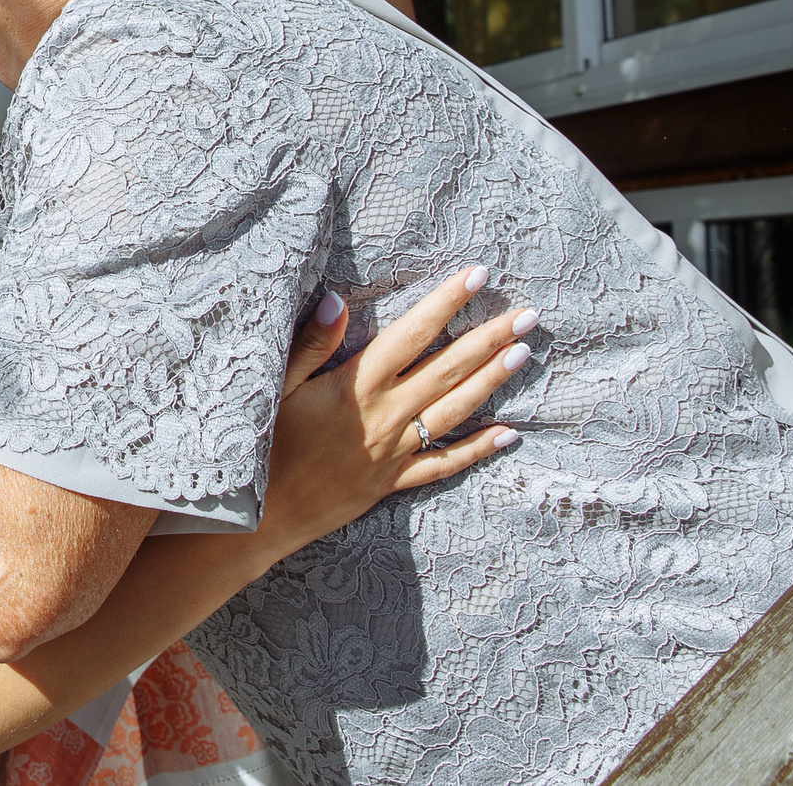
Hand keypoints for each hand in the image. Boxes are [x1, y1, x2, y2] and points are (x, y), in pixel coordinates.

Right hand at [256, 268, 533, 557]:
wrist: (265, 516)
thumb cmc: (264, 445)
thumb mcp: (275, 386)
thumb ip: (311, 344)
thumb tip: (338, 299)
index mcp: (355, 385)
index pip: (411, 334)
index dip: (445, 303)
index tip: (477, 276)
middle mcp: (384, 415)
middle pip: (446, 370)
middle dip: (489, 340)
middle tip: (527, 316)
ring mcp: (394, 451)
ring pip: (455, 411)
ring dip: (491, 382)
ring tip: (522, 354)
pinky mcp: (394, 481)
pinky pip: (444, 464)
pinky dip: (478, 449)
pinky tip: (508, 434)